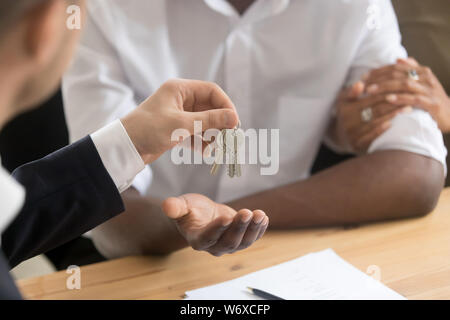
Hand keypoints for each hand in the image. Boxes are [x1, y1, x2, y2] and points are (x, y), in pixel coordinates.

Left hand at [121, 79, 238, 163]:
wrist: (124, 147)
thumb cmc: (149, 129)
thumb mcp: (182, 124)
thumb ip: (210, 120)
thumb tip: (235, 118)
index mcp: (180, 89)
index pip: (212, 91)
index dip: (226, 105)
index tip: (235, 122)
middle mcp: (181, 99)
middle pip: (210, 107)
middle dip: (220, 123)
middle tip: (229, 138)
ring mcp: (178, 114)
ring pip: (204, 121)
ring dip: (212, 134)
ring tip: (216, 148)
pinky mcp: (175, 128)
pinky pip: (196, 131)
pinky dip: (202, 141)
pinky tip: (205, 152)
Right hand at [162, 194, 268, 256]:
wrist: (202, 215)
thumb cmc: (190, 210)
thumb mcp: (182, 205)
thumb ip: (175, 207)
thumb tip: (166, 205)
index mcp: (197, 240)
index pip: (208, 237)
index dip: (217, 229)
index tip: (226, 217)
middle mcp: (214, 247)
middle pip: (229, 241)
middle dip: (239, 227)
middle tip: (246, 212)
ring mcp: (229, 245)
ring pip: (243, 242)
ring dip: (253, 229)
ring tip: (260, 214)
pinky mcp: (241, 239)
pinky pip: (252, 238)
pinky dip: (260, 229)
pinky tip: (264, 217)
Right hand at [334, 81, 411, 153]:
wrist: (341, 136)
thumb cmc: (347, 113)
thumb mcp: (345, 100)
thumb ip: (352, 91)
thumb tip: (360, 83)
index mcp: (346, 109)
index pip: (371, 98)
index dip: (387, 92)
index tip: (402, 88)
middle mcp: (348, 122)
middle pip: (376, 110)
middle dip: (394, 104)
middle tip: (410, 98)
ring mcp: (353, 134)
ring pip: (376, 122)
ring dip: (393, 115)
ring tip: (408, 109)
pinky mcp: (357, 144)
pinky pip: (372, 136)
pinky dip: (382, 129)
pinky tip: (393, 124)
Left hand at [363, 58, 449, 131]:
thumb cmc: (432, 100)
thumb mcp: (422, 84)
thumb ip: (411, 70)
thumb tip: (399, 59)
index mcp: (421, 71)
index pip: (396, 67)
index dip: (378, 71)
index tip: (363, 77)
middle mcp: (426, 78)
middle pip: (398, 74)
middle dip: (378, 79)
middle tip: (363, 84)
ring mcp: (430, 90)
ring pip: (404, 84)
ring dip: (385, 87)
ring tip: (370, 90)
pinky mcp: (432, 103)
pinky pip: (414, 99)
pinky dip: (400, 98)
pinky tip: (388, 99)